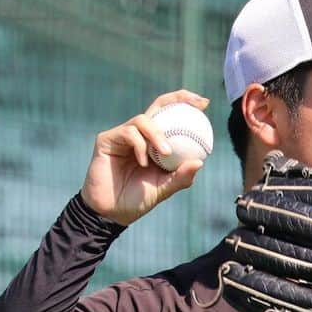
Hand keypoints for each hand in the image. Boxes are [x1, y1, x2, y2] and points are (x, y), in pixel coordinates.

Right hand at [81, 90, 209, 225]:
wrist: (111, 212)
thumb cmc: (138, 199)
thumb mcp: (165, 188)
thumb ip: (181, 176)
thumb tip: (200, 162)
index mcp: (155, 143)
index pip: (171, 116)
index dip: (186, 104)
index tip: (205, 103)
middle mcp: (140, 134)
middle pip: (158, 105)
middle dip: (178, 99)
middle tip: (197, 104)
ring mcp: (123, 135)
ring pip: (143, 120)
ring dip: (157, 135)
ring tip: (166, 153)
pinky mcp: (107, 139)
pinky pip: (128, 132)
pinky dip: (140, 146)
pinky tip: (143, 163)